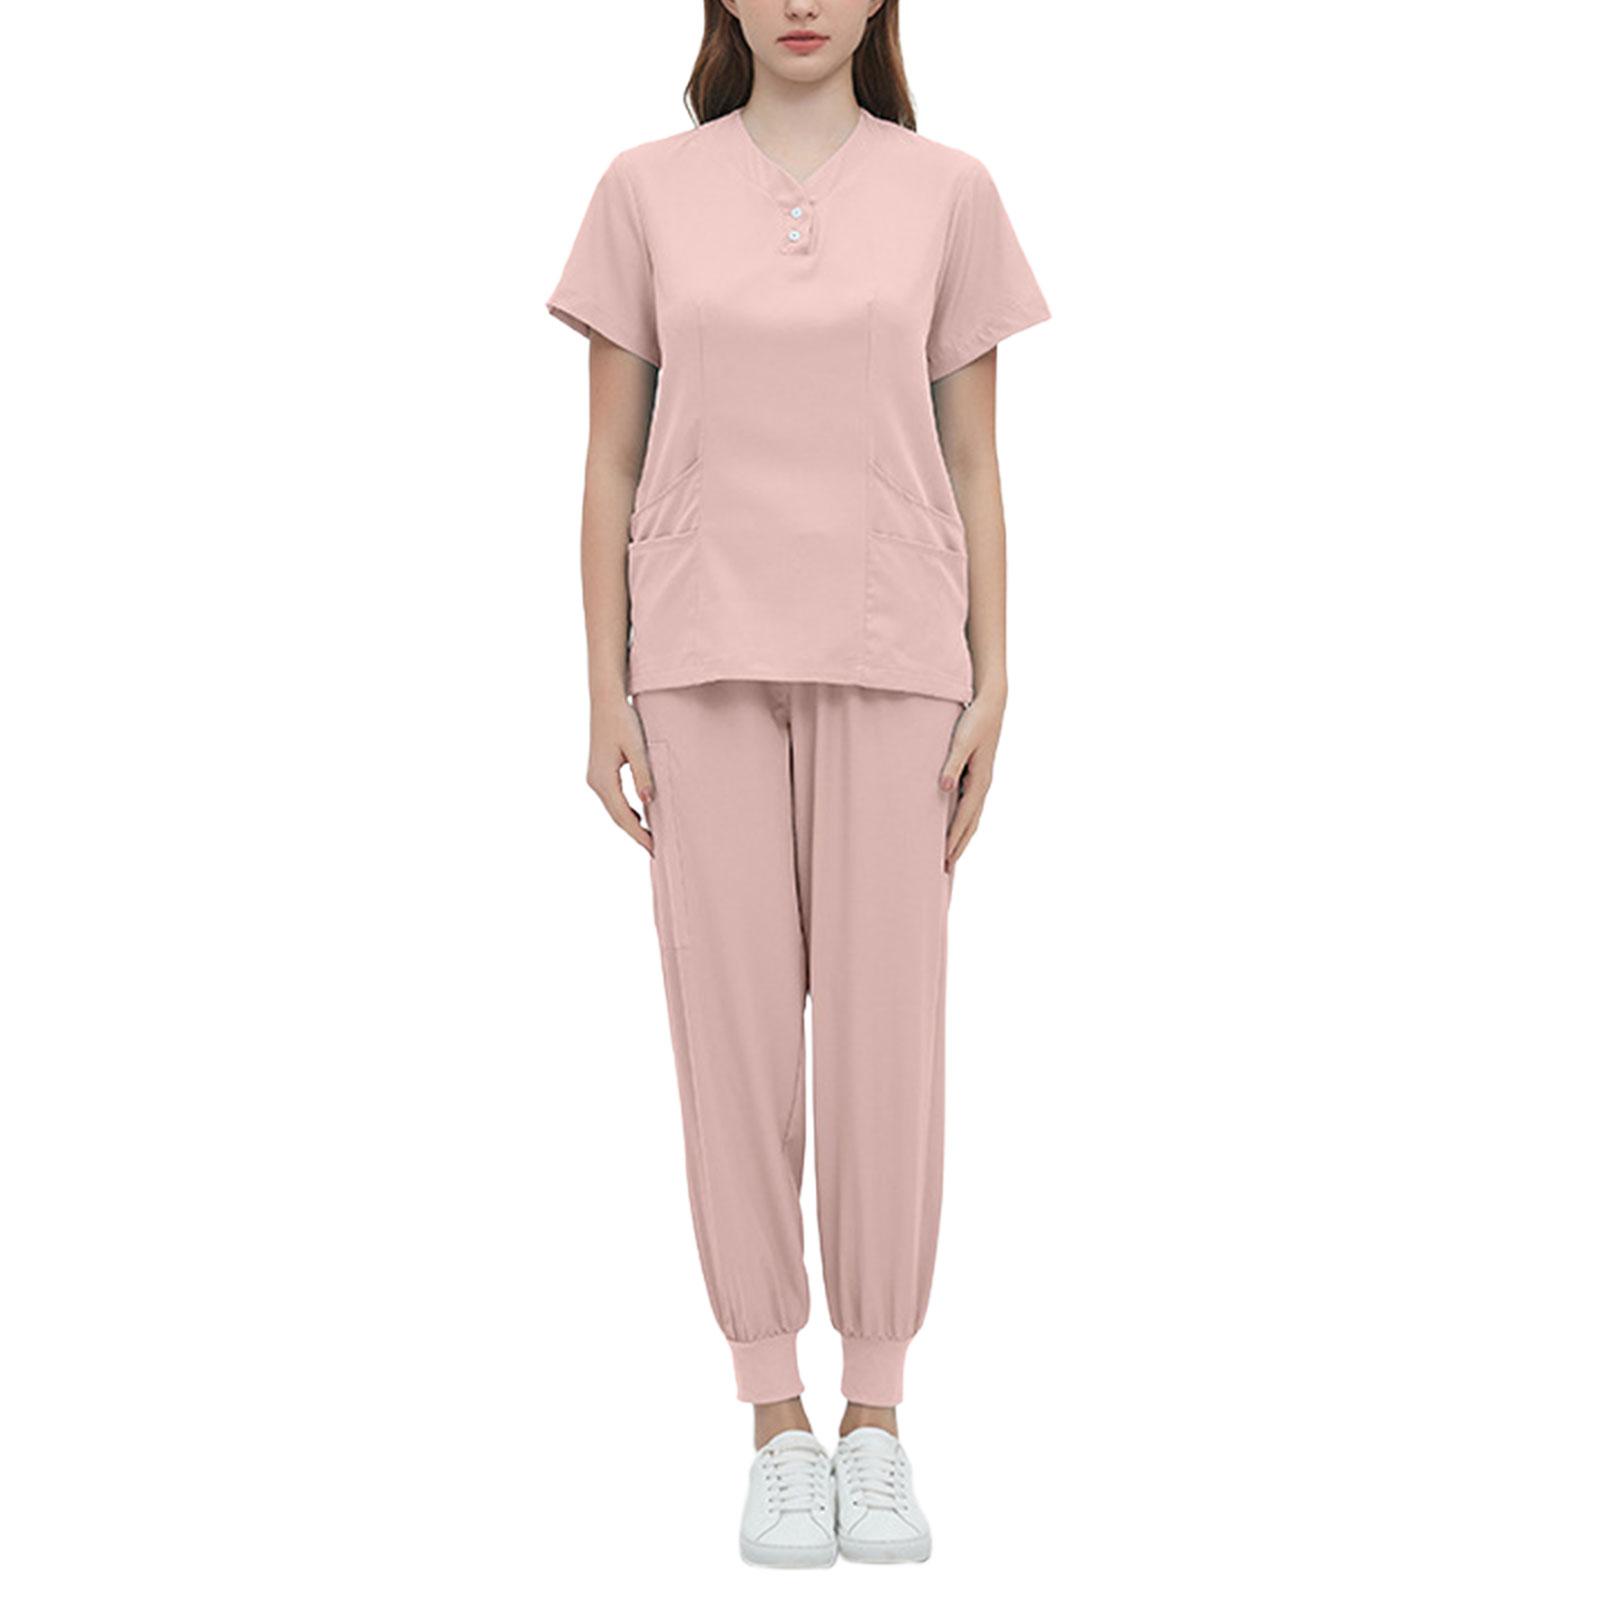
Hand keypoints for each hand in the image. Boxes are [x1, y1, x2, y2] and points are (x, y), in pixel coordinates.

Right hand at [588, 696, 654, 853]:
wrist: (605, 700)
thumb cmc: (622, 720)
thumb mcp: (636, 747)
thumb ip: (643, 774)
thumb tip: (648, 802)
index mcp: (603, 779)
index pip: (623, 815)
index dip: (638, 833)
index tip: (654, 848)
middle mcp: (594, 782)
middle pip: (616, 816)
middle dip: (635, 833)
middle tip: (654, 849)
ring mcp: (594, 777)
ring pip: (613, 809)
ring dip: (630, 823)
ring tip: (649, 836)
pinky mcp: (598, 772)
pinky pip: (612, 798)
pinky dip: (625, 810)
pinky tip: (639, 815)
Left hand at [938, 692, 1005, 870]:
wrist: (991, 703)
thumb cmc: (975, 720)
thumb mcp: (961, 741)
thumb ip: (952, 764)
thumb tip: (944, 788)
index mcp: (980, 781)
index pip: (964, 818)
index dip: (953, 839)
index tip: (944, 858)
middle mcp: (983, 785)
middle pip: (970, 824)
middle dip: (959, 846)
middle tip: (946, 868)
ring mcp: (982, 780)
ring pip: (972, 816)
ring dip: (962, 836)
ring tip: (950, 853)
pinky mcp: (978, 774)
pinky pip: (970, 805)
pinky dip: (963, 820)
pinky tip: (954, 824)